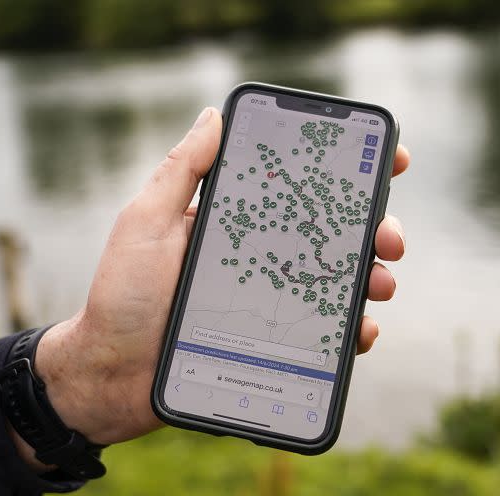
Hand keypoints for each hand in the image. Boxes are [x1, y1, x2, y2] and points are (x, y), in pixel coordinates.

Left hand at [27, 107, 408, 452]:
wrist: (109, 376)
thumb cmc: (122, 296)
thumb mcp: (146, 223)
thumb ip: (181, 172)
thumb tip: (214, 115)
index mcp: (235, 223)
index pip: (297, 189)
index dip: (344, 173)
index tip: (386, 159)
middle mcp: (260, 258)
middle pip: (331, 236)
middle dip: (374, 229)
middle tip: (390, 239)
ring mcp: (270, 302)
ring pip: (337, 284)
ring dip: (373, 278)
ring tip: (382, 284)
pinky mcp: (274, 345)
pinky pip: (324, 335)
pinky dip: (351, 330)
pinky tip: (361, 332)